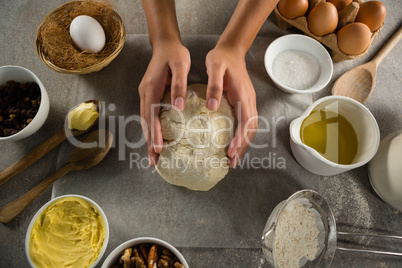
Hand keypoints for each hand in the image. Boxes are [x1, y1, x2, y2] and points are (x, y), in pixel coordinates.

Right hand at [139, 40, 190, 165]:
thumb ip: (179, 85)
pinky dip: (151, 129)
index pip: (152, 115)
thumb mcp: (180, 65)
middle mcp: (145, 93)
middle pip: (145, 122)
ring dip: (149, 138)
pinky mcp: (150, 94)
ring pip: (145, 120)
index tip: (158, 148)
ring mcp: (146, 94)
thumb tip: (178, 106)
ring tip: (153, 155)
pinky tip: (156, 138)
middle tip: (153, 161)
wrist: (166, 44)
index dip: (154, 133)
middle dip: (148, 142)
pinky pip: (149, 115)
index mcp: (151, 88)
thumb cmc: (175, 54)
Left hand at [205, 45, 257, 167]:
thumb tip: (211, 107)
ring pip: (251, 127)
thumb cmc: (221, 58)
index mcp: (243, 95)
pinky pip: (246, 122)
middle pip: (251, 129)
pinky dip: (242, 135)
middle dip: (243, 147)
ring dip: (244, 143)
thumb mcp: (214, 67)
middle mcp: (249, 100)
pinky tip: (233, 142)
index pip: (245, 122)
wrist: (231, 49)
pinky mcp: (244, 102)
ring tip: (234, 158)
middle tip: (232, 162)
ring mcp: (248, 101)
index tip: (231, 152)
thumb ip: (214, 86)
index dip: (239, 139)